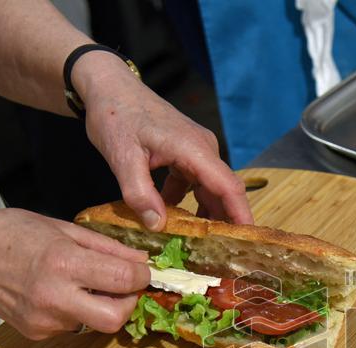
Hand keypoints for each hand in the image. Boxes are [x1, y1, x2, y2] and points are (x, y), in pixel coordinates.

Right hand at [0, 208, 150, 338]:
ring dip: (102, 306)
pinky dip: (79, 312)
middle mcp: (55, 297)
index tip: (141, 270)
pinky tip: (62, 295)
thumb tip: (141, 260)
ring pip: (95, 323)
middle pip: (116, 318)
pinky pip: (74, 326)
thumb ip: (106, 247)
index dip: (141, 276)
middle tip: (123, 287)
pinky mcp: (37, 333)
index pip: (123, 280)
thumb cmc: (13, 234)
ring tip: (86, 286)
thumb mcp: (63, 228)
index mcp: (64, 263)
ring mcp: (45, 320)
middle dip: (128, 302)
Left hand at [73, 52, 252, 229]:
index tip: (247, 241)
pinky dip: (188, 202)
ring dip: (205, 215)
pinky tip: (173, 219)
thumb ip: (139, 193)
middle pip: (224, 191)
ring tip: (199, 244)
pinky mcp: (186, 153)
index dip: (240, 215)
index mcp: (194, 149)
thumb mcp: (121, 157)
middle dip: (225, 223)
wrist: (108, 86)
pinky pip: (195, 183)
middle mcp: (203, 149)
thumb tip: (158, 226)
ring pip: (210, 189)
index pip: (228, 187)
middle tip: (222, 254)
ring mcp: (196, 150)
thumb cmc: (114, 115)